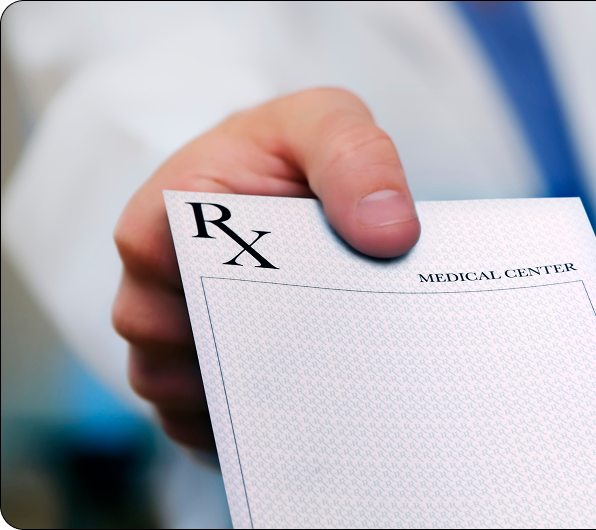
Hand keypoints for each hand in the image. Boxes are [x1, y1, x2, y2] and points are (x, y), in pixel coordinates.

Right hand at [112, 88, 419, 450]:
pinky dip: (242, 430)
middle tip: (325, 371)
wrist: (292, 180)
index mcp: (165, 217)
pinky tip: (299, 418)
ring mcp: (171, 334)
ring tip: (320, 394)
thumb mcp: (328, 123)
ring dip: (242, 404)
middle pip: (167, 354)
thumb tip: (389, 233)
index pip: (160, 275)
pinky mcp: (195, 371)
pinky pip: (196, 424)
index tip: (297, 309)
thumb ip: (356, 159)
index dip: (223, 301)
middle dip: (245, 365)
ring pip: (177, 398)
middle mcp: (155, 282)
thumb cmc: (296, 149)